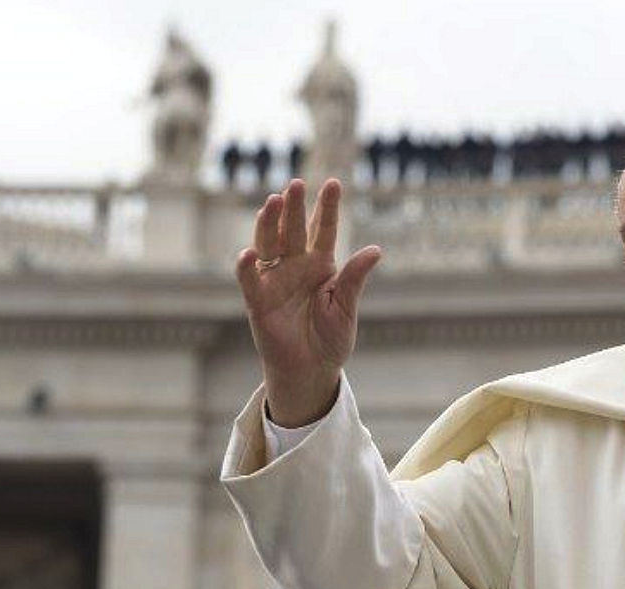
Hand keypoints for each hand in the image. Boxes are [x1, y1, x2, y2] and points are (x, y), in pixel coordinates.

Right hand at [235, 179, 381, 426]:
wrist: (313, 370)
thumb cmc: (331, 338)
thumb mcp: (347, 306)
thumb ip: (355, 278)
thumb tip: (376, 250)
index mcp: (321, 264)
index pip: (323, 229)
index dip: (327, 207)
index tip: (334, 183)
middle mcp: (295, 266)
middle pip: (293, 230)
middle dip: (294, 207)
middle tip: (296, 184)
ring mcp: (275, 280)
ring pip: (269, 245)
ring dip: (269, 224)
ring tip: (273, 202)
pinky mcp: (258, 301)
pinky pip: (250, 280)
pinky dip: (248, 267)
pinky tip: (248, 253)